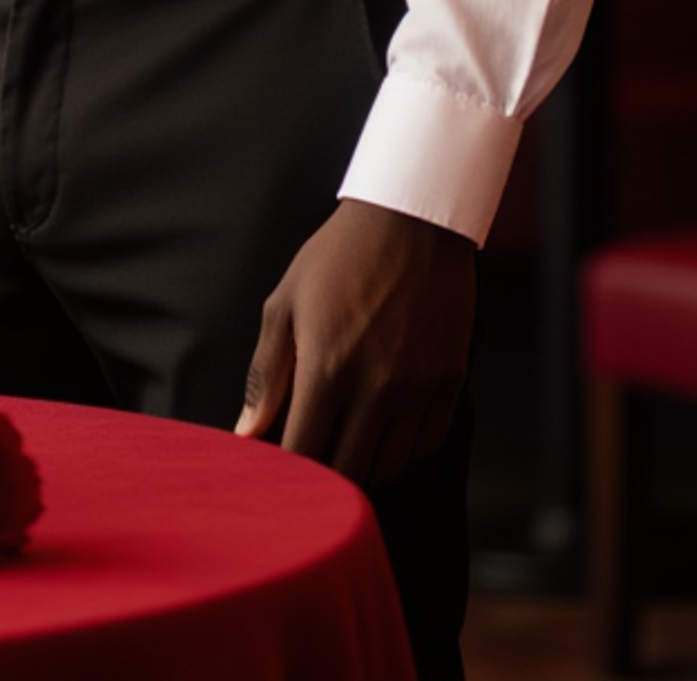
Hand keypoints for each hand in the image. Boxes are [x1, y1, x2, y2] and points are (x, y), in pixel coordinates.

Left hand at [234, 198, 474, 488]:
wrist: (409, 219)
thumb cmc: (338, 257)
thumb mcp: (286, 303)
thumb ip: (266, 374)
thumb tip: (247, 432)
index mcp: (327, 368)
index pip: (304, 454)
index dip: (287, 472)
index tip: (278, 472)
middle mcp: (376, 387)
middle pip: (349, 472)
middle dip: (325, 476)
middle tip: (313, 460)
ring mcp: (418, 388)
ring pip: (390, 465)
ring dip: (365, 465)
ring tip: (347, 444)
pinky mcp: (449, 381)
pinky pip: (427, 442)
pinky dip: (404, 448)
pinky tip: (385, 428)